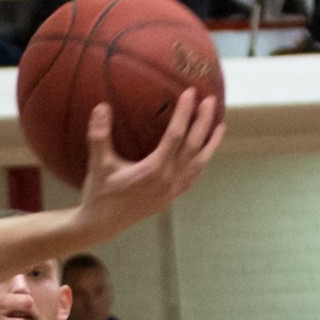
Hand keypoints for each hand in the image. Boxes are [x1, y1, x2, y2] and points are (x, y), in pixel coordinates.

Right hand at [77, 92, 221, 240]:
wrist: (100, 226)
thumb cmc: (99, 194)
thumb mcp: (98, 164)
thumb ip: (99, 136)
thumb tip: (101, 107)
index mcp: (153, 170)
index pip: (176, 135)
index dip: (185, 112)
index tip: (191, 92)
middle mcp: (167, 180)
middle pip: (194, 146)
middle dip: (204, 122)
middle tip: (211, 101)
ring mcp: (171, 191)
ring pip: (199, 164)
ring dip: (211, 144)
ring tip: (220, 126)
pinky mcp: (169, 198)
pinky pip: (193, 178)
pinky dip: (201, 164)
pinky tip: (204, 155)